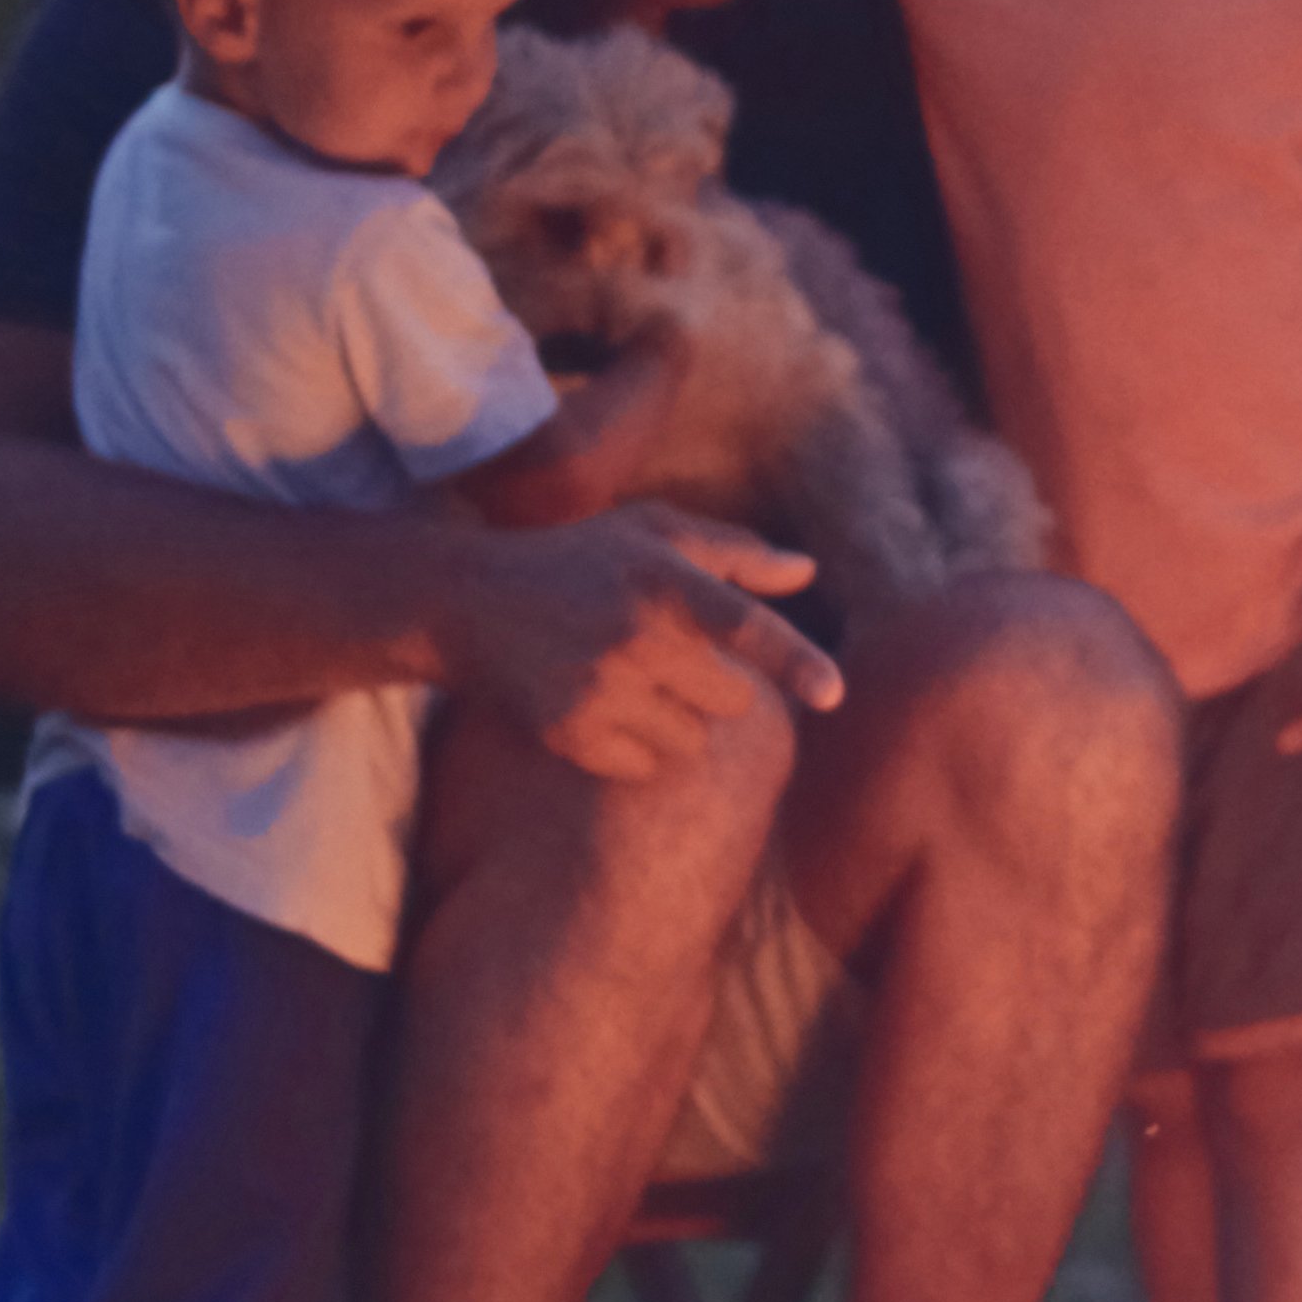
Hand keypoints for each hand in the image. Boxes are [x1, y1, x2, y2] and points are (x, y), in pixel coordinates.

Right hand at [440, 507, 834, 776]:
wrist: (467, 601)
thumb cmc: (578, 560)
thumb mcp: (651, 534)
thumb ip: (735, 553)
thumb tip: (808, 571)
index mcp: (663, 580)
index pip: (744, 626)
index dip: (795, 661)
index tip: (834, 694)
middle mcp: (634, 635)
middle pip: (731, 700)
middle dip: (713, 687)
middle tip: (663, 659)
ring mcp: (599, 687)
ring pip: (691, 740)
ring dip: (675, 722)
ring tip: (628, 682)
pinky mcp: (567, 731)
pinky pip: (643, 767)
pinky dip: (634, 750)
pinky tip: (599, 708)